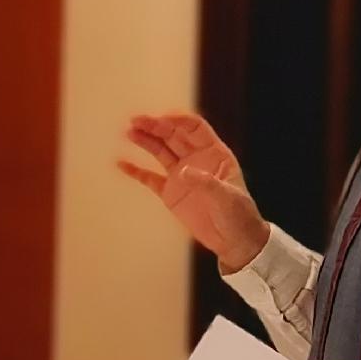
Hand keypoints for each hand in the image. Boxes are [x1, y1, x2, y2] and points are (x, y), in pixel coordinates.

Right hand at [116, 112, 267, 272]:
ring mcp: (182, 175)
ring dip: (146, 140)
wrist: (233, 240)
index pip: (195, 128)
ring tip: (129, 132)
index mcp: (215, 153)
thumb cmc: (238, 214)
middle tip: (137, 121)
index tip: (161, 119)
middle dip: (156, 126)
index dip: (178, 120)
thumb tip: (183, 171)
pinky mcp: (171, 193)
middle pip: (174, 136)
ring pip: (161, 151)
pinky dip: (136, 171)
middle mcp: (196, 159)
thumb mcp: (227, 197)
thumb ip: (206, 183)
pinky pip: (150, 178)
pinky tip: (121, 163)